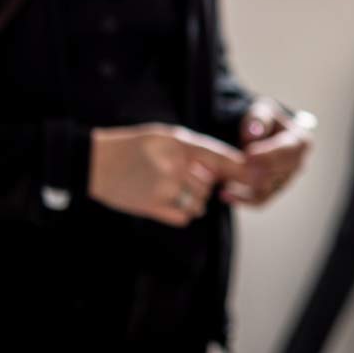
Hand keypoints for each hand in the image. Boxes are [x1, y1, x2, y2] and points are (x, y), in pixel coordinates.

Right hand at [90, 124, 247, 227]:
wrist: (94, 162)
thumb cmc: (132, 146)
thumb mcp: (165, 136)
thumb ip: (194, 149)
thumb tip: (221, 166)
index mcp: (181, 145)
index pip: (223, 158)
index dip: (243, 169)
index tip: (259, 175)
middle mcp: (176, 167)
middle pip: (211, 184)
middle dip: (204, 184)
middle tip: (183, 177)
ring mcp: (165, 188)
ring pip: (200, 202)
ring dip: (194, 199)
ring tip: (172, 188)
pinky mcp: (152, 207)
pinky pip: (184, 216)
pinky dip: (182, 212)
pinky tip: (166, 201)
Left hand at [224, 98, 315, 208]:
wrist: (262, 135)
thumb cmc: (263, 121)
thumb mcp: (261, 111)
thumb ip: (258, 118)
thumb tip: (253, 132)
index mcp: (301, 142)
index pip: (287, 151)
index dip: (268, 154)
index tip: (247, 155)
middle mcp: (299, 164)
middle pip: (277, 173)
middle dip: (253, 174)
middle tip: (229, 172)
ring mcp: (288, 180)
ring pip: (268, 190)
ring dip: (245, 188)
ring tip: (222, 183)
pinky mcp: (275, 191)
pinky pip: (261, 201)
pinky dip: (242, 200)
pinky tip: (225, 195)